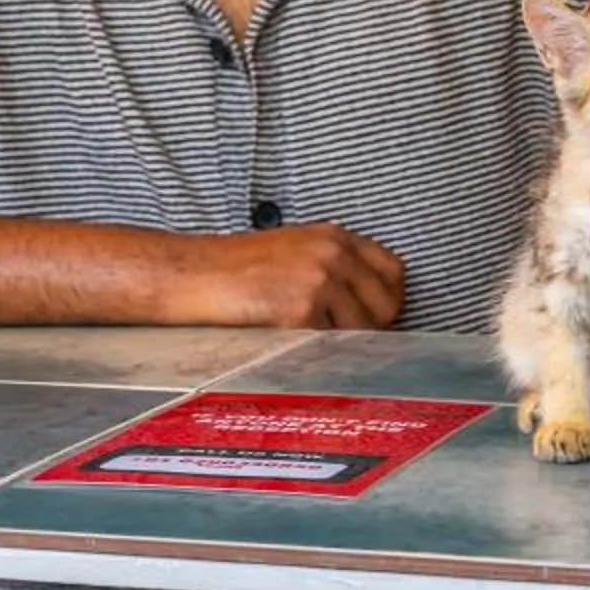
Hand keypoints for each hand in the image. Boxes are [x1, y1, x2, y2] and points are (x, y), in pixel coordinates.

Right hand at [180, 225, 403, 328]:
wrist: (195, 275)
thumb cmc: (237, 268)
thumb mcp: (296, 249)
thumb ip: (336, 266)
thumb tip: (373, 304)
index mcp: (334, 236)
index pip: (394, 271)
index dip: (387, 300)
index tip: (374, 317)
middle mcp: (333, 254)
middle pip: (386, 306)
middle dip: (371, 328)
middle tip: (340, 336)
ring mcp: (319, 281)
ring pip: (361, 332)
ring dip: (338, 343)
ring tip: (303, 335)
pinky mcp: (301, 311)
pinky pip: (329, 347)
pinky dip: (314, 353)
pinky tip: (287, 341)